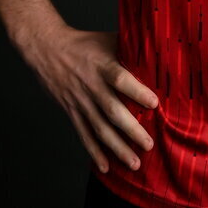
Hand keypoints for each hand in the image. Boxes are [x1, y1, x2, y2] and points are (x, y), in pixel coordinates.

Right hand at [19, 25, 158, 173]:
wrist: (48, 50)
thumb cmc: (85, 43)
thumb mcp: (109, 39)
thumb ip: (131, 46)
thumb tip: (159, 47)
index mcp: (103, 65)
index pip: (120, 79)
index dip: (137, 91)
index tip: (155, 103)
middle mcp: (92, 86)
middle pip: (112, 111)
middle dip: (131, 131)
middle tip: (149, 145)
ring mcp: (81, 102)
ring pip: (100, 129)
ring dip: (117, 148)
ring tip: (135, 163)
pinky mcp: (72, 112)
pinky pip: (84, 135)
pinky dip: (94, 152)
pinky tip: (105, 167)